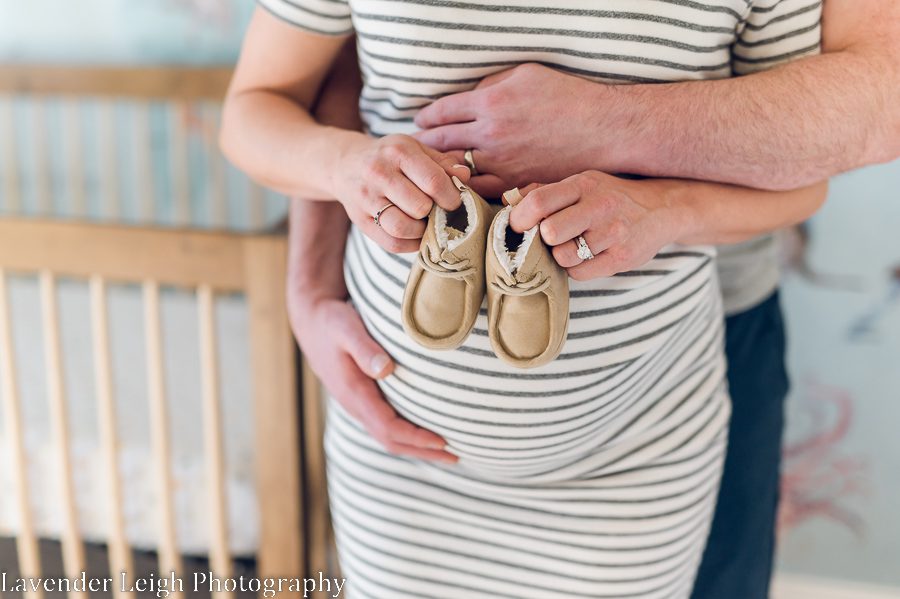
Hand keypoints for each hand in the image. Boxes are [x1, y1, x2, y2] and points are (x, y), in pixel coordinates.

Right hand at [289, 297, 456, 462]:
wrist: (311, 322)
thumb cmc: (332, 322)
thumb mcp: (346, 328)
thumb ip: (364, 348)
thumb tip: (386, 369)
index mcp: (354, 393)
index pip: (388, 427)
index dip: (416, 438)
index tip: (443, 441)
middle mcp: (356, 405)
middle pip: (391, 441)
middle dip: (423, 451)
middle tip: (455, 457)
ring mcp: (358, 405)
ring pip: (388, 436)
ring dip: (417, 446)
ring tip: (446, 451)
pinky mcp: (362, 399)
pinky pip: (386, 425)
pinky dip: (407, 434)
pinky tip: (424, 431)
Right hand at [333, 134, 470, 252]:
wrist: (345, 163)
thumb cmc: (390, 158)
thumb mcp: (415, 150)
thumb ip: (443, 163)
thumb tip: (464, 177)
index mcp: (398, 151)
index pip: (433, 181)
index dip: (451, 197)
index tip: (455, 202)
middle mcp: (379, 172)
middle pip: (420, 207)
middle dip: (435, 212)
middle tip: (438, 211)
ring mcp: (366, 198)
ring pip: (404, 227)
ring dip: (422, 230)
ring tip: (426, 223)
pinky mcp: (360, 220)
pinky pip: (392, 244)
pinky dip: (410, 244)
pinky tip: (415, 234)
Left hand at [414, 64, 616, 197]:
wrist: (602, 130)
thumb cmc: (568, 97)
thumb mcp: (527, 75)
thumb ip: (492, 83)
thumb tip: (470, 96)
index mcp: (491, 100)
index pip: (443, 110)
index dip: (427, 116)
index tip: (420, 121)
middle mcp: (491, 132)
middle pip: (442, 140)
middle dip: (424, 144)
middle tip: (414, 148)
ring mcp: (502, 161)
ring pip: (456, 169)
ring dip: (439, 170)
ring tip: (429, 171)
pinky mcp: (515, 183)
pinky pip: (479, 189)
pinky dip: (464, 188)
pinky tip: (457, 188)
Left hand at [509, 171, 691, 280]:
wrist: (660, 210)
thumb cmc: (609, 198)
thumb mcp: (581, 184)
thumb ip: (544, 191)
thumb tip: (508, 201)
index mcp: (583, 184)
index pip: (539, 202)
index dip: (519, 219)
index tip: (517, 227)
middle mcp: (600, 206)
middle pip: (549, 232)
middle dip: (542, 239)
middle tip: (548, 238)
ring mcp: (613, 233)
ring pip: (563, 256)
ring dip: (560, 256)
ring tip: (572, 246)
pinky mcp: (622, 258)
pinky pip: (580, 272)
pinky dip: (576, 268)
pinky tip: (587, 256)